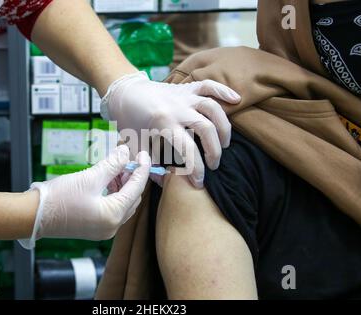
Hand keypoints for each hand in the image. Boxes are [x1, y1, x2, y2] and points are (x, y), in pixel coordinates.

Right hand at [19, 145, 150, 248]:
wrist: (32, 216)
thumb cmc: (58, 198)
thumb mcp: (89, 177)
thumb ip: (111, 164)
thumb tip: (125, 152)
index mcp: (113, 215)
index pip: (137, 188)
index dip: (142, 169)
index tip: (144, 154)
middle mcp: (112, 227)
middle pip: (133, 198)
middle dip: (133, 177)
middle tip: (128, 159)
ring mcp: (104, 230)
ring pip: (124, 204)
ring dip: (123, 186)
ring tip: (117, 168)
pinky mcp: (95, 228)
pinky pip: (113, 210)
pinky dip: (114, 195)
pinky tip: (108, 181)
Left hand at [101, 72, 240, 188]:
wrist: (123, 92)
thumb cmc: (128, 121)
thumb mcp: (135, 146)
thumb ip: (149, 166)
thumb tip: (164, 183)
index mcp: (163, 124)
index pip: (187, 150)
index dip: (196, 170)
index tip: (199, 183)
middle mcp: (177, 108)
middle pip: (206, 129)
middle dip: (214, 151)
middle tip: (214, 166)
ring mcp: (184, 96)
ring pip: (213, 108)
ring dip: (223, 127)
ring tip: (225, 144)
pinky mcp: (187, 88)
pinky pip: (209, 86)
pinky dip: (224, 91)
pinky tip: (236, 100)